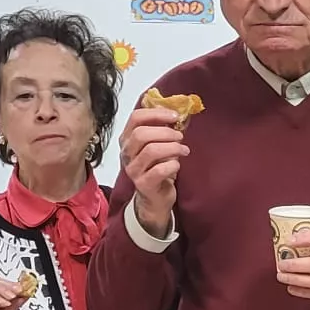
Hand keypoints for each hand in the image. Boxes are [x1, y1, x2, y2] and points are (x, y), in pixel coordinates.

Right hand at [121, 108, 189, 235]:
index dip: (156, 114)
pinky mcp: (143, 184)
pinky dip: (173, 165)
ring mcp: (133, 169)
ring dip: (172, 147)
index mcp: (128, 139)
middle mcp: (126, 153)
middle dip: (165, 132)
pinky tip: (177, 165)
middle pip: (141, 134)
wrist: (155, 197)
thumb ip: (162, 129)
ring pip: (151, 151)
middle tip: (180, 136)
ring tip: (184, 150)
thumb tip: (176, 111)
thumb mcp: (158, 145)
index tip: (175, 116)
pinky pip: (159, 170)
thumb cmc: (158, 167)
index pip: (135, 118)